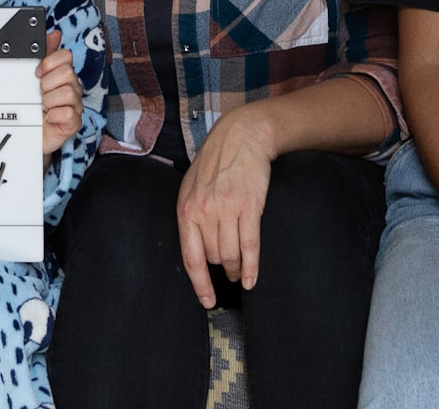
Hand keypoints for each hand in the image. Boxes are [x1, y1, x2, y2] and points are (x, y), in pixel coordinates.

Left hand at [36, 28, 83, 160]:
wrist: (26, 132)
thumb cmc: (30, 105)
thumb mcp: (32, 77)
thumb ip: (43, 54)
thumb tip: (54, 34)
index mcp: (62, 74)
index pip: (65, 56)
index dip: (50, 62)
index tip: (37, 73)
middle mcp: (71, 88)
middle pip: (68, 73)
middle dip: (47, 83)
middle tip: (39, 93)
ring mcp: (74, 106)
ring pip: (69, 93)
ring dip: (50, 101)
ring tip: (43, 107)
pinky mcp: (73, 123)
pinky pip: (70, 114)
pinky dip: (55, 116)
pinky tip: (48, 118)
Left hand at [174, 105, 275, 304]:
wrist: (241, 137)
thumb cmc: (215, 164)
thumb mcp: (192, 187)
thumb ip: (191, 216)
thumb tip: (194, 248)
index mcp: (186, 209)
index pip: (191, 258)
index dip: (199, 284)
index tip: (207, 301)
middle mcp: (204, 212)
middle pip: (214, 258)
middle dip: (221, 269)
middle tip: (228, 271)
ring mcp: (227, 209)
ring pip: (231, 256)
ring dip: (235, 269)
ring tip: (238, 272)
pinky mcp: (249, 207)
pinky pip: (250, 247)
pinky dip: (251, 268)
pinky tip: (251, 280)